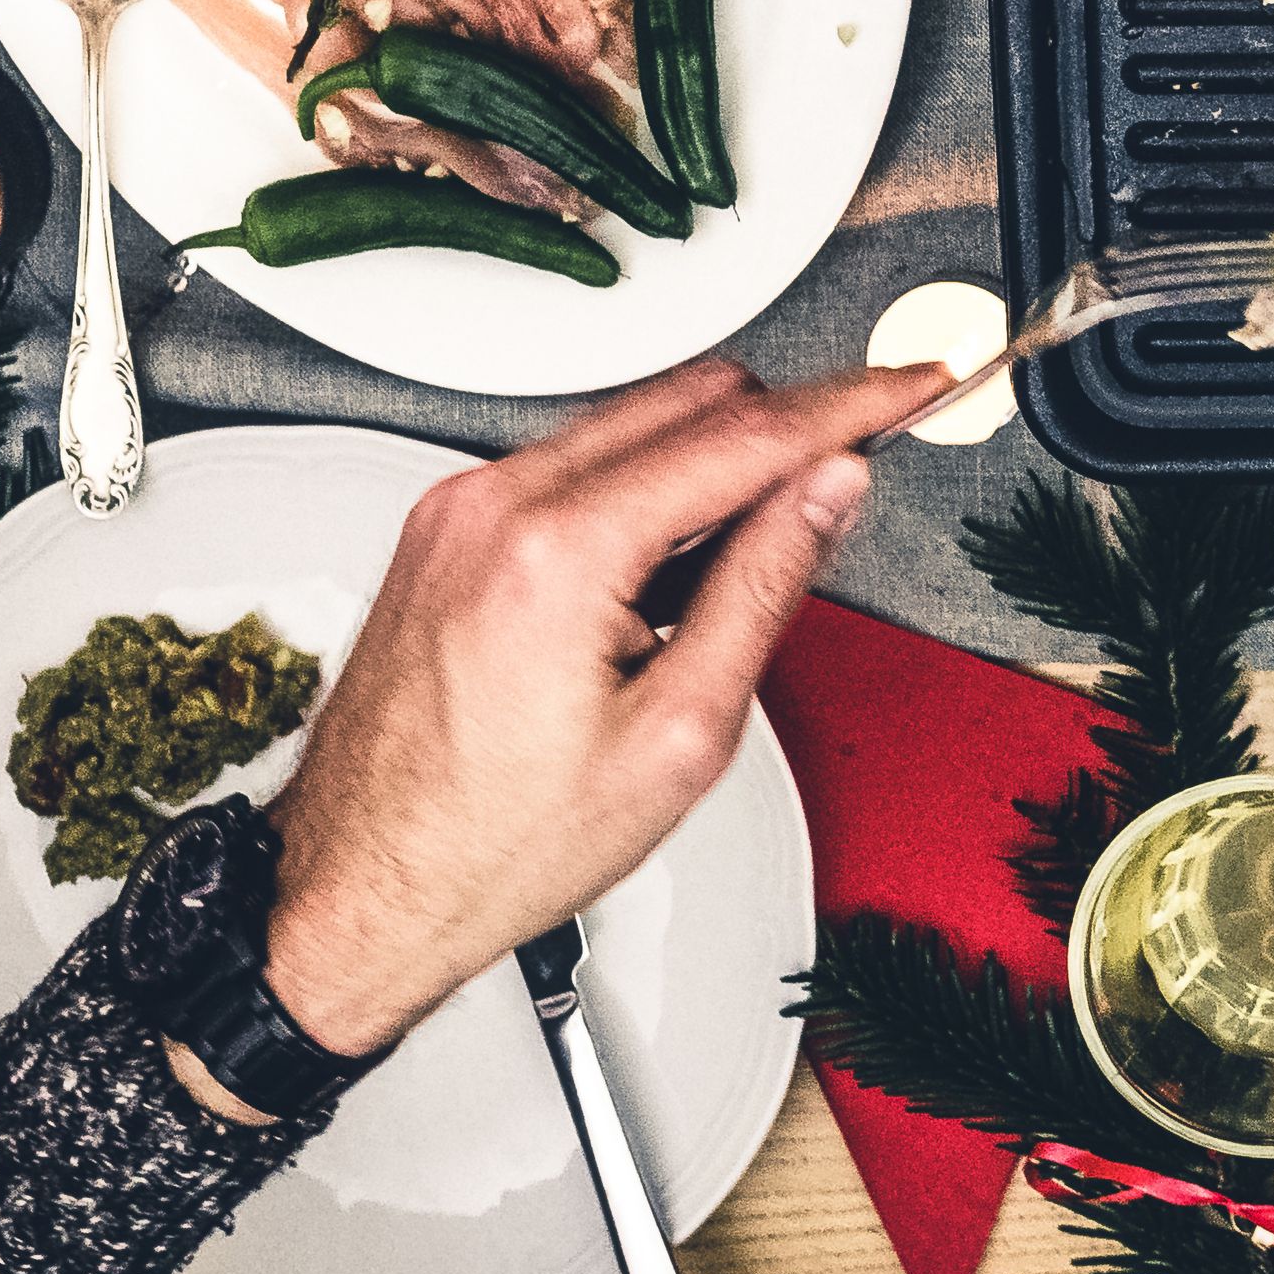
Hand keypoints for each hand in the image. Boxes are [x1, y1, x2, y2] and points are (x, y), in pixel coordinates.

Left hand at [240, 360, 945, 1064]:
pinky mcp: (446, 529)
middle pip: (692, 396)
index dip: (855, 403)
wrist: (357, 891)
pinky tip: (655, 587)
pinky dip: (640, 495)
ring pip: (633, 424)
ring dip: (710, 468)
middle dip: (786, 428)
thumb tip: (829, 488)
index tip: (916, 381)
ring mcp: (460, 510)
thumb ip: (766, 585)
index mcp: (557, 549)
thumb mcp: (677, 735)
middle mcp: (495, 503)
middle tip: (847, 485)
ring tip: (727, 588)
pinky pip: (574, 466)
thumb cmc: (493, 845)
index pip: (747, 432)